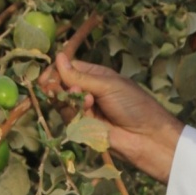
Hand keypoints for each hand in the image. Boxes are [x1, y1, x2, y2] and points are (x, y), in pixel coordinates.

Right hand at [46, 54, 182, 181]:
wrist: (148, 137)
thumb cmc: (134, 105)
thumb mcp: (108, 85)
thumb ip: (80, 75)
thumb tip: (57, 57)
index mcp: (95, 75)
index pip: (67, 68)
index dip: (56, 71)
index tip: (47, 77)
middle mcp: (88, 91)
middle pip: (60, 85)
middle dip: (58, 86)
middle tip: (60, 88)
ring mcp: (85, 110)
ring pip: (62, 103)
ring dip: (69, 99)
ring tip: (87, 100)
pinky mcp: (84, 128)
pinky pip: (69, 119)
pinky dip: (75, 113)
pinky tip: (89, 111)